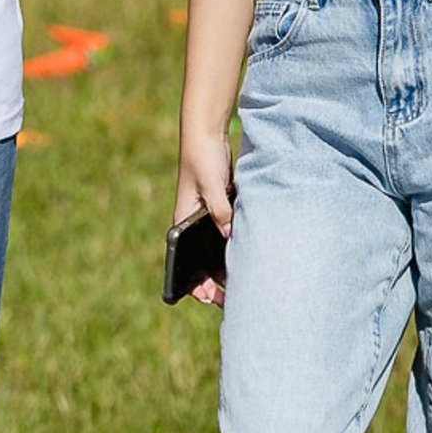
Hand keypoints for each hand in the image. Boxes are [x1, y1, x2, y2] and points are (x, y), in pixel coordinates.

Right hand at [172, 126, 235, 306]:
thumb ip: (220, 211)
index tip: (209, 297)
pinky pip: (226, 234)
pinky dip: (234, 246)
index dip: (195, 283)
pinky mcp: (220, 208)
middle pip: (201, 260)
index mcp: (182, 221)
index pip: (182, 262)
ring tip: (244, 282)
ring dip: (226, 264)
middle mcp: (192, 223)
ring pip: (215, 250)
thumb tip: (231, 237)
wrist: (207, 134)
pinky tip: (250, 256)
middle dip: (214, 280)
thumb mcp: (211, 185)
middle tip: (233, 298)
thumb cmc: (203, 158)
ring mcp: (207, 217)